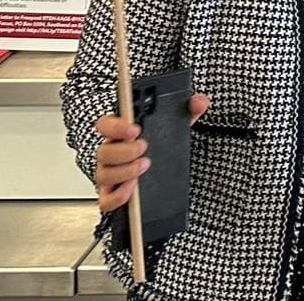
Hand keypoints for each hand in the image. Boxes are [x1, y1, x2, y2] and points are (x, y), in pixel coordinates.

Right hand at [92, 93, 208, 212]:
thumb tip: (199, 102)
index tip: (135, 129)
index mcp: (121, 132)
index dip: (115, 126)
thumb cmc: (162, 141)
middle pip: (103, 152)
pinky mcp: (112, 195)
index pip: (105, 125)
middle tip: (144, 147)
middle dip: (124, 151)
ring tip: (144, 165)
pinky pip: (106, 200)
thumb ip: (189, 108)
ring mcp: (110, 174)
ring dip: (124, 172)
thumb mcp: (177, 122)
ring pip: (104, 175)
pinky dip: (118, 196)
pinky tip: (134, 188)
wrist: (165, 168)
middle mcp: (111, 153)